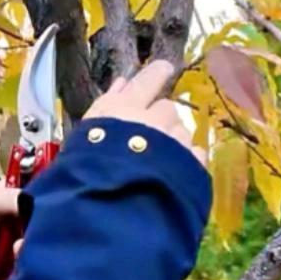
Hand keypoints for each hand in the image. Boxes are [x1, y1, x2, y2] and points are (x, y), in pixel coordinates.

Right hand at [84, 59, 206, 166]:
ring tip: (157, 164)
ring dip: (174, 143)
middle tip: (147, 139)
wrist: (114, 210)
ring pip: (182, 132)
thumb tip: (121, 83)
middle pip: (167, 109)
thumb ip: (105, 107)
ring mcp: (175, 142)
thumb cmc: (87, 172)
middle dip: (160, 120)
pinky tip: (174, 175)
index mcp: (123, 110)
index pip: (147, 81)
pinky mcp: (192, 165)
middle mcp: (153, 119)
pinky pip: (195, 155)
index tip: (165, 68)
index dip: (157, 74)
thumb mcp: (85, 137)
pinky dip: (187, 162)